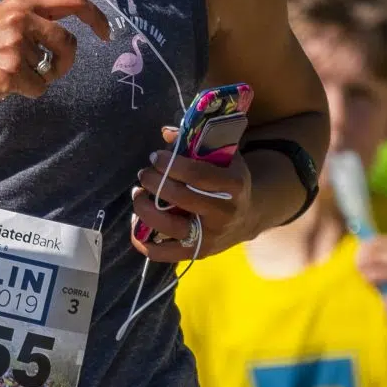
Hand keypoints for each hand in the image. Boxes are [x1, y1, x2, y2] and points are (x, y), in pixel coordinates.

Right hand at [0, 0, 107, 106]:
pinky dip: (30, 91)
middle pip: (68, 41)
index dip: (96, 16)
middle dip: (66, 60)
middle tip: (53, 68)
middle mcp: (19, 18)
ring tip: (18, 72)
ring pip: (54, 69)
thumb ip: (38, 13)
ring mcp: (15, 44)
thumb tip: (81, 12)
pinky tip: (10, 84)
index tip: (106, 33)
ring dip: (42, 77)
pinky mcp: (12, 71)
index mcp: (21, 1)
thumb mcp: (7, 17)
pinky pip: (41, 88)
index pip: (72, 0)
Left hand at [131, 130, 268, 261]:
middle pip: (180, 198)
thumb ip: (197, 143)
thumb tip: (165, 133)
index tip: (154, 157)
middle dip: (154, 183)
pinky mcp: (199, 253)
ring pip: (169, 227)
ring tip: (138, 195)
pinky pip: (165, 253)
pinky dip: (145, 242)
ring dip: (145, 210)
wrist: (249, 215)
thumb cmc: (230, 180)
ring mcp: (211, 236)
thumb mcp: (224, 157)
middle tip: (143, 174)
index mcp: (233, 185)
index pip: (196, 174)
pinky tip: (136, 223)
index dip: (170, 164)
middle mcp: (223, 213)